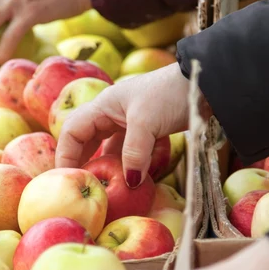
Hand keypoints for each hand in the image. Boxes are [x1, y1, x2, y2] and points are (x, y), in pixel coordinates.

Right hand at [56, 64, 197, 183]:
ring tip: (103, 187)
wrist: (202, 82)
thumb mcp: (147, 122)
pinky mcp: (147, 129)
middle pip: (86, 139)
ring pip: (109, 146)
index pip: (72, 131)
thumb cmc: (169, 94)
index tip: (66, 178)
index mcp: (103, 105)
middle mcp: (112, 112)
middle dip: (81, 161)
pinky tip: (132, 178)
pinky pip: (130, 150)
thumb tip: (129, 182)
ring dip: (106, 165)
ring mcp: (129, 121)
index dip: (65, 155)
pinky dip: (129, 164)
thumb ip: (134, 153)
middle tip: (80, 186)